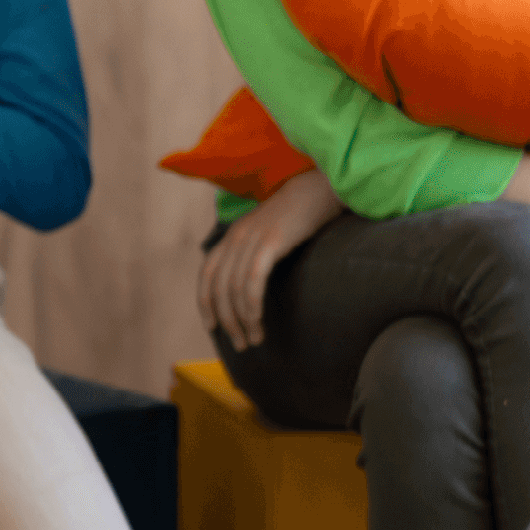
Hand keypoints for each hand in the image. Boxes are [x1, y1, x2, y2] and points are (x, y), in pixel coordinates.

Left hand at [198, 166, 342, 349]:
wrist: (323, 186)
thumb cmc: (302, 215)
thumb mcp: (271, 234)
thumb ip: (258, 255)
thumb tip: (254, 288)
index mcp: (233, 236)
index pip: (208, 274)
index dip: (206, 303)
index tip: (213, 327)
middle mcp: (237, 236)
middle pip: (218, 287)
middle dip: (226, 320)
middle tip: (241, 343)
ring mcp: (252, 237)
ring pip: (235, 287)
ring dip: (242, 319)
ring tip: (255, 339)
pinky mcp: (272, 240)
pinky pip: (253, 278)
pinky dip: (251, 303)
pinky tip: (257, 319)